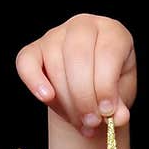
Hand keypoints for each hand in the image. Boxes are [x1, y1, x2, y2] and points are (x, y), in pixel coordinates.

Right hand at [15, 13, 136, 137]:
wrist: (90, 94)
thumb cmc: (110, 90)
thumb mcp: (122, 97)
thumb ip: (120, 105)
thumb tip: (118, 117)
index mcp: (112, 33)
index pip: (107, 53)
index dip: (105, 86)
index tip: (106, 112)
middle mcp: (84, 26)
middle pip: (78, 56)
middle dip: (84, 96)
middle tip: (91, 122)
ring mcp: (56, 34)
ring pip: (55, 64)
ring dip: (67, 100)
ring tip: (80, 122)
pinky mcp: (34, 49)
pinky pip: (26, 62)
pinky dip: (34, 81)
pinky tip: (46, 98)